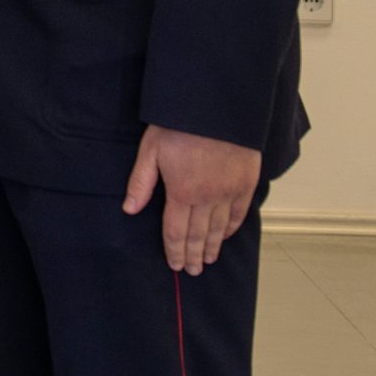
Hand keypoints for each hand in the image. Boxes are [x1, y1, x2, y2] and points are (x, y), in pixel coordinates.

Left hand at [122, 124, 260, 274]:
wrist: (216, 105)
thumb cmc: (179, 124)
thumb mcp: (151, 149)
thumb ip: (141, 182)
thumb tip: (129, 209)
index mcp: (182, 192)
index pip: (176, 231)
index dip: (175, 251)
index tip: (175, 265)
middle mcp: (208, 198)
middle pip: (199, 235)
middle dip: (194, 255)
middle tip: (192, 270)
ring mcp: (230, 191)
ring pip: (220, 228)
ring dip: (213, 246)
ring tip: (207, 260)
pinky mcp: (246, 182)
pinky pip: (239, 213)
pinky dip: (232, 228)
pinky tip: (226, 236)